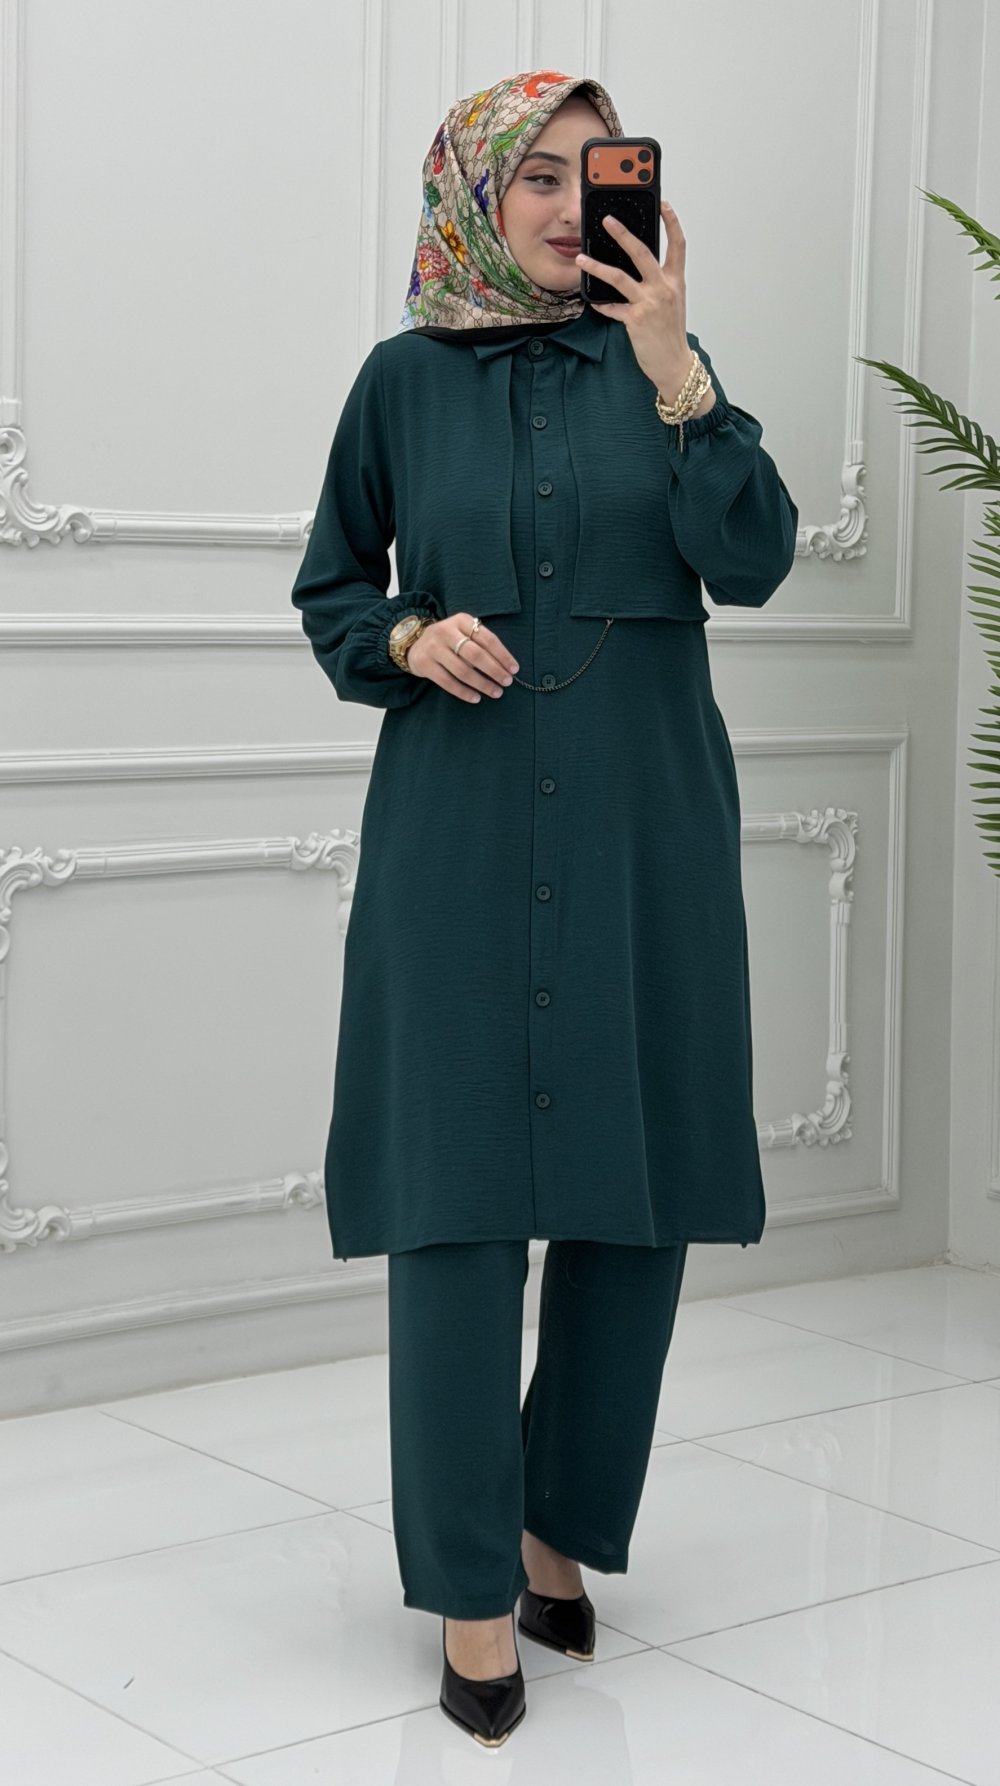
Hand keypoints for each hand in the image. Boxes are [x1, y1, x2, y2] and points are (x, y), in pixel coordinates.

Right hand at [407, 613, 518, 703]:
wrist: (414, 643)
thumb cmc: (449, 640)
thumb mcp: (463, 632)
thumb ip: (480, 643)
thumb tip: (506, 666)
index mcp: (461, 621)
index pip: (487, 639)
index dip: (503, 655)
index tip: (514, 669)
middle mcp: (446, 632)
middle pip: (475, 654)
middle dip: (494, 670)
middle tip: (507, 682)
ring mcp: (433, 648)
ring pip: (462, 670)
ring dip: (482, 684)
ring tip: (495, 692)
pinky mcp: (424, 664)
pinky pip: (447, 682)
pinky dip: (463, 692)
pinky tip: (476, 698)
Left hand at [575, 197, 692, 395]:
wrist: (674, 364)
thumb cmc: (671, 333)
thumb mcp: (671, 302)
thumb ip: (659, 283)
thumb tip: (637, 266)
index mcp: (675, 281)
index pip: (678, 244)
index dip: (672, 222)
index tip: (663, 204)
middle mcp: (664, 288)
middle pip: (642, 252)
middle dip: (623, 233)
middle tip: (607, 220)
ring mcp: (649, 303)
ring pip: (619, 277)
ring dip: (597, 266)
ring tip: (581, 258)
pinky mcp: (635, 320)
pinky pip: (612, 307)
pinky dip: (601, 304)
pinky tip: (592, 301)